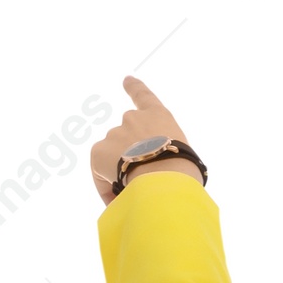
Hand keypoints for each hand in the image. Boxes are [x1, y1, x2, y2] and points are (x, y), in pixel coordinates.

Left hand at [91, 76, 198, 204]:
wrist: (165, 179)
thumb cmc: (184, 174)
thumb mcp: (182, 156)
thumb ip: (165, 155)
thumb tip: (146, 174)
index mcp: (159, 116)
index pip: (143, 95)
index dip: (134, 87)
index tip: (126, 79)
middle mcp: (134, 118)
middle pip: (127, 138)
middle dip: (130, 156)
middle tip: (141, 181)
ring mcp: (115, 133)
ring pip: (114, 157)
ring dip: (120, 172)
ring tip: (133, 195)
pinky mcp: (99, 151)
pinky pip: (100, 173)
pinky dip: (105, 187)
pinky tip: (118, 203)